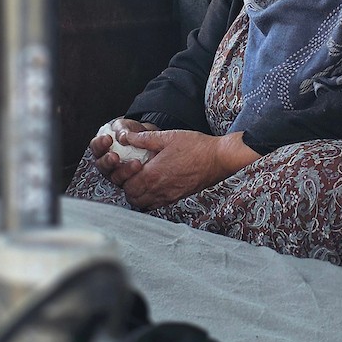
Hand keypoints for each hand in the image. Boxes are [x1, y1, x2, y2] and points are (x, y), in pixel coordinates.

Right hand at [91, 117, 158, 179]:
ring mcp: (117, 173)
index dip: (99, 144)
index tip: (107, 139)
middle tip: (114, 157)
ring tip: (135, 164)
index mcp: (102, 147)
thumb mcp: (126, 126)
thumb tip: (122, 137)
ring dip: (124, 171)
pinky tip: (142, 170)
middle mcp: (107, 162)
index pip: (95, 147)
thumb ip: (122, 129)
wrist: (147, 140)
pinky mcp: (128, 180)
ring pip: (115, 176)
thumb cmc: (131, 132)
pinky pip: (129, 182)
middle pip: (102, 165)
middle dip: (107, 161)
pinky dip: (135, 177)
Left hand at [117, 129, 258, 210]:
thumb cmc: (196, 146)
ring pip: (142, 204)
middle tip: (131, 172)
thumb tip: (125, 137)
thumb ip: (144, 138)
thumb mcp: (168, 136)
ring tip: (141, 179)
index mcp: (153, 174)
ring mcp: (168, 196)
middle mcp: (159, 189)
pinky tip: (154, 185)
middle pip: (132, 197)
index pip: (126, 184)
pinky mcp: (177, 197)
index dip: (122, 175)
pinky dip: (150, 198)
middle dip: (127, 186)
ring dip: (137, 194)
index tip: (126, 164)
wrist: (219, 159)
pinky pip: (156, 205)